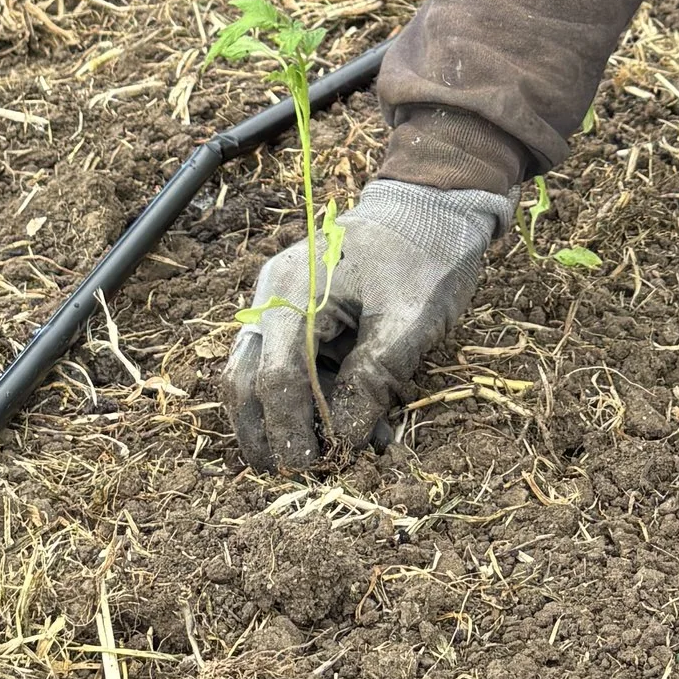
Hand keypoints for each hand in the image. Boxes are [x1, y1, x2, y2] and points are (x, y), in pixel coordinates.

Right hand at [221, 180, 509, 474]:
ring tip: (346, 452)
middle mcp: (273, 298)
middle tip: (305, 471)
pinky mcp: (299, 316)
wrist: (434, 207)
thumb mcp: (410, 320)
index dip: (291, 430)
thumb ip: (373, 379)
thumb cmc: (426, 256)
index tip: (316, 467)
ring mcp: (281, 305)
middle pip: (245, 381)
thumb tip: (342, 441)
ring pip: (260, 378)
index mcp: (294, 291)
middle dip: (270, 434)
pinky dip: (315, 401)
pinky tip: (359, 425)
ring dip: (294, 422)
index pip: (275, 377)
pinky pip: (291, 366)